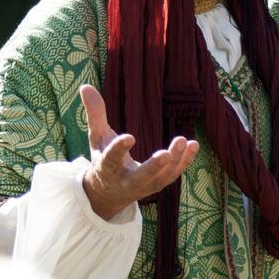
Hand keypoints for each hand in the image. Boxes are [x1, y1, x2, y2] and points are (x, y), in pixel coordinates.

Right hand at [78, 84, 199, 219]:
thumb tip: (85, 86)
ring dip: (174, 161)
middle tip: (165, 155)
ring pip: (161, 177)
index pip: (111, 160)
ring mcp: (144, 186)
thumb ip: (94, 114)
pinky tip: (193, 145)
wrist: (110, 192)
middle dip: (153, 167)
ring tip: (183, 140)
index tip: (129, 137)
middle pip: (140, 176)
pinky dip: (185, 161)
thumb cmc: (103, 158)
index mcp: (107, 168)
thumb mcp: (97, 137)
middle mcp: (126, 181)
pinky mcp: (158, 184)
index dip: (119, 149)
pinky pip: (173, 174)